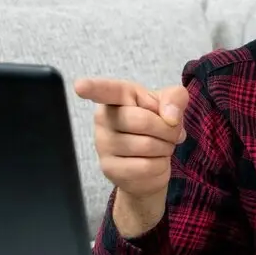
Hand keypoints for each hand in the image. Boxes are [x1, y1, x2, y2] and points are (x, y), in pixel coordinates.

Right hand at [74, 77, 188, 237]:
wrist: (151, 165)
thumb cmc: (156, 127)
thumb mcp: (170, 105)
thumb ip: (175, 99)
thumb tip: (170, 117)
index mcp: (117, 97)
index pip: (106, 91)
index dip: (93, 87)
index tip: (80, 85)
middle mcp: (103, 119)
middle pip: (142, 120)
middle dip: (167, 129)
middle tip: (169, 133)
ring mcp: (103, 145)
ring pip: (147, 145)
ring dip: (165, 147)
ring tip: (159, 147)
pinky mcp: (109, 169)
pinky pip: (146, 166)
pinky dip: (160, 165)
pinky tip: (153, 162)